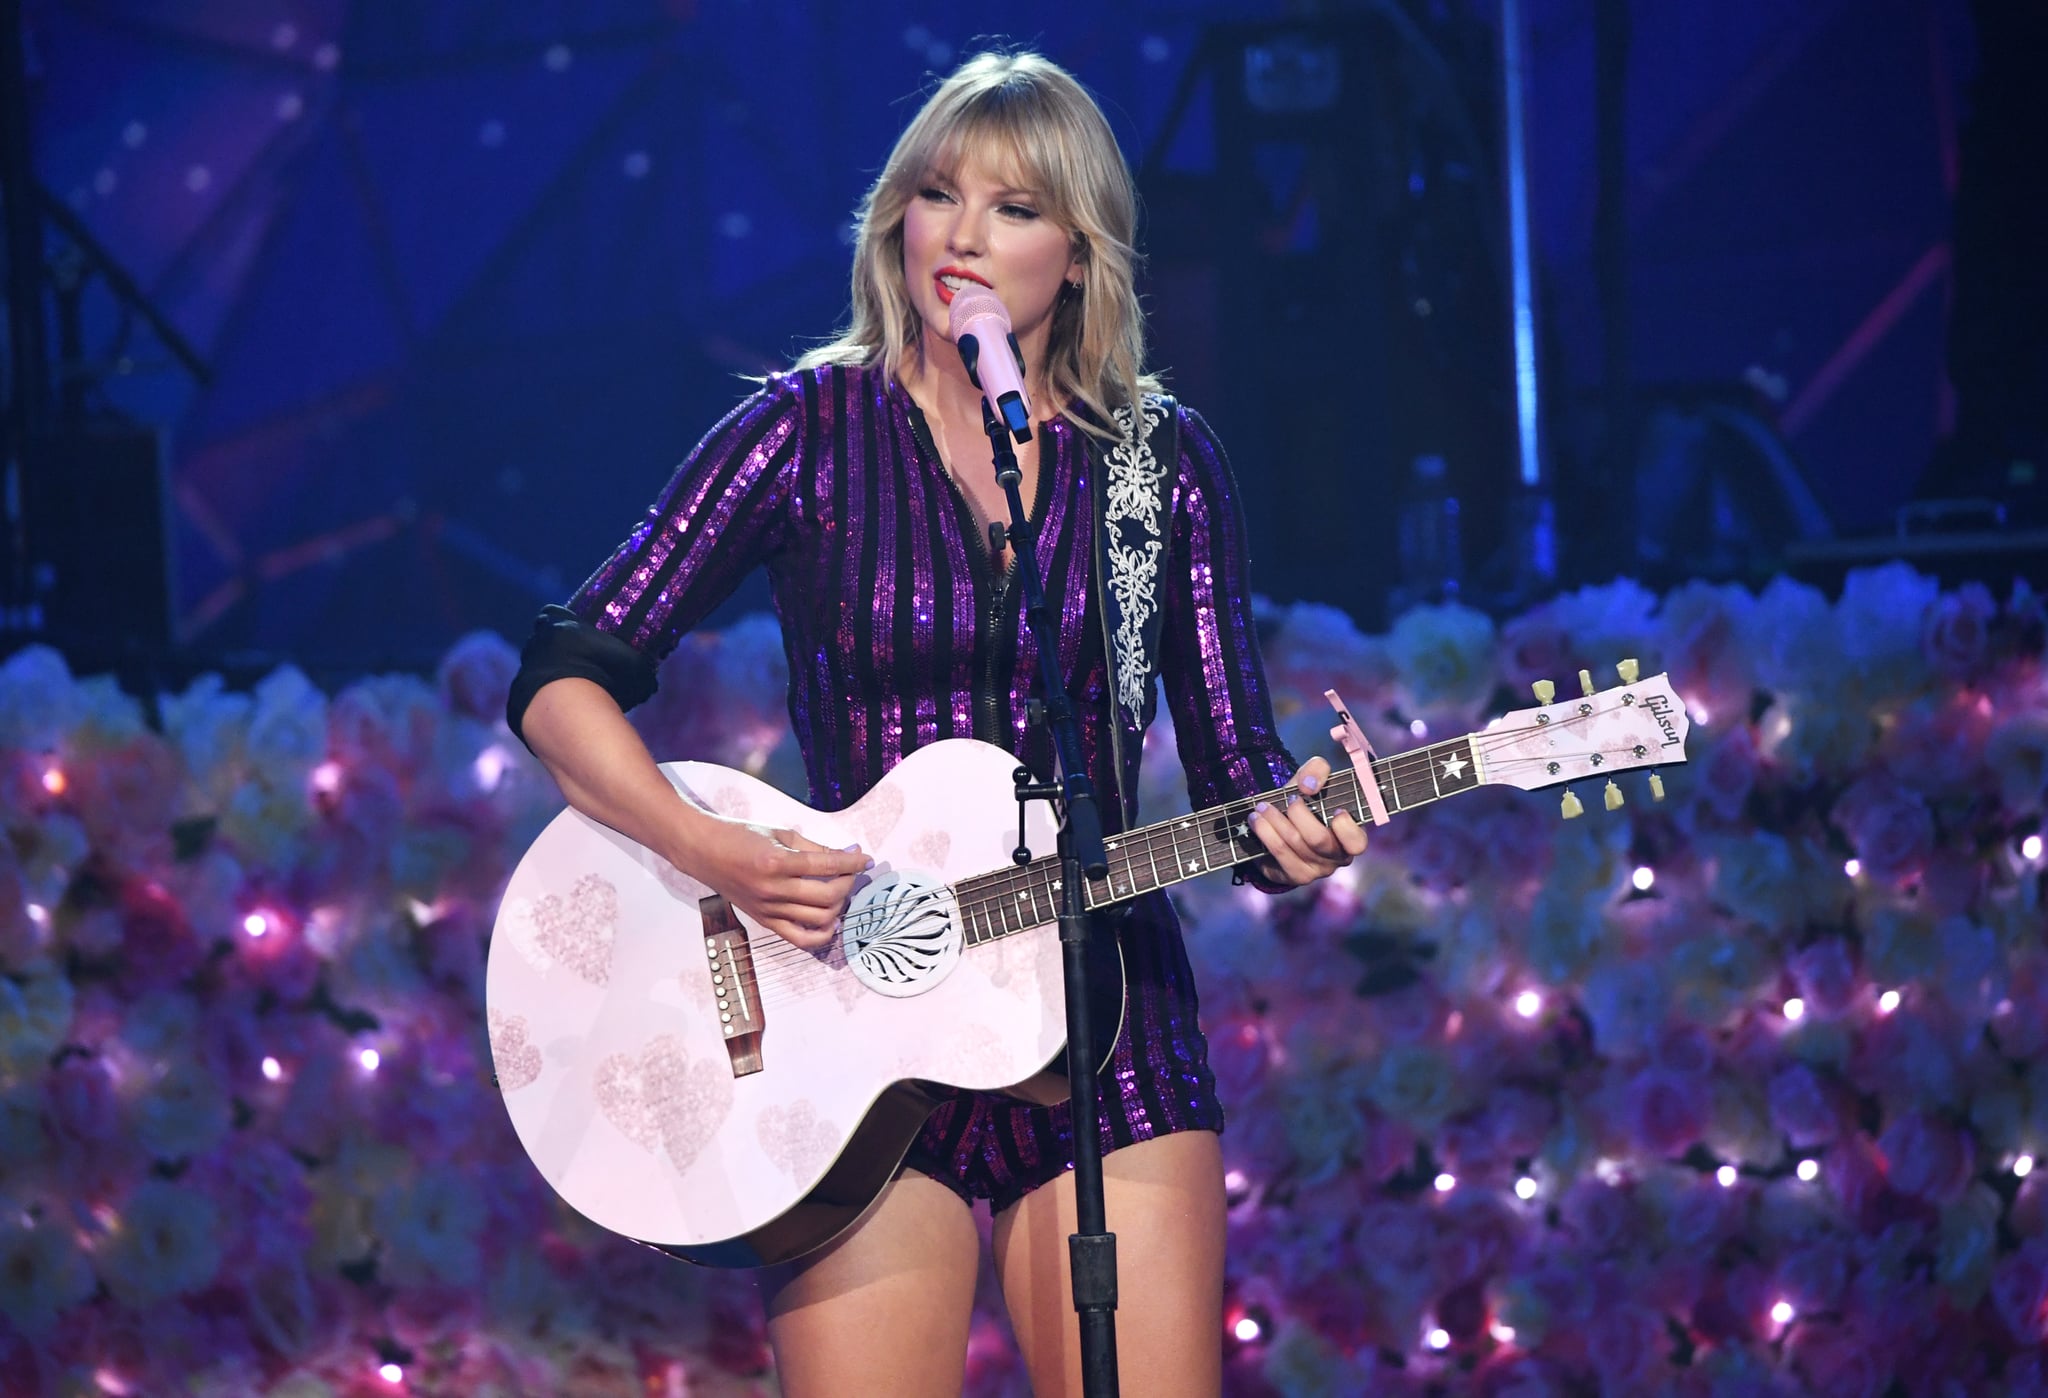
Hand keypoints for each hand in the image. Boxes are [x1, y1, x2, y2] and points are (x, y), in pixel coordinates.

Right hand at [683, 819, 871, 949]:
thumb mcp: (780, 834)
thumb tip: (846, 855)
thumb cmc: (740, 837)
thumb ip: (814, 847)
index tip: (865, 859)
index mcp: (777, 862)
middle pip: (827, 896)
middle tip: (851, 872)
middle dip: (848, 884)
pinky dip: (822, 935)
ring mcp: (768, 909)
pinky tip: (832, 922)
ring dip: (839, 905)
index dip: (852, 863)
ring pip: (818, 918)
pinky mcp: (764, 921)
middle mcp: (773, 890)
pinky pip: (800, 939)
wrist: (704, 852)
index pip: (827, 866)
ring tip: (841, 891)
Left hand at [1247, 755, 1367, 888]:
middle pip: (1318, 839)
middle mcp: (1337, 858)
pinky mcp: (1295, 875)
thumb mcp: (1314, 780)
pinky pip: (1279, 854)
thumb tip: (1308, 786)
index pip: (1356, 843)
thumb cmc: (1308, 802)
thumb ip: (1317, 771)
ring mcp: (1316, 871)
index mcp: (1351, 838)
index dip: (1346, 828)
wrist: (1283, 825)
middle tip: (1288, 799)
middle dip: (1298, 814)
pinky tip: (1257, 822)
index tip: (1337, 809)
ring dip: (1275, 821)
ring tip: (1262, 807)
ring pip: (1294, 845)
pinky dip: (1266, 834)